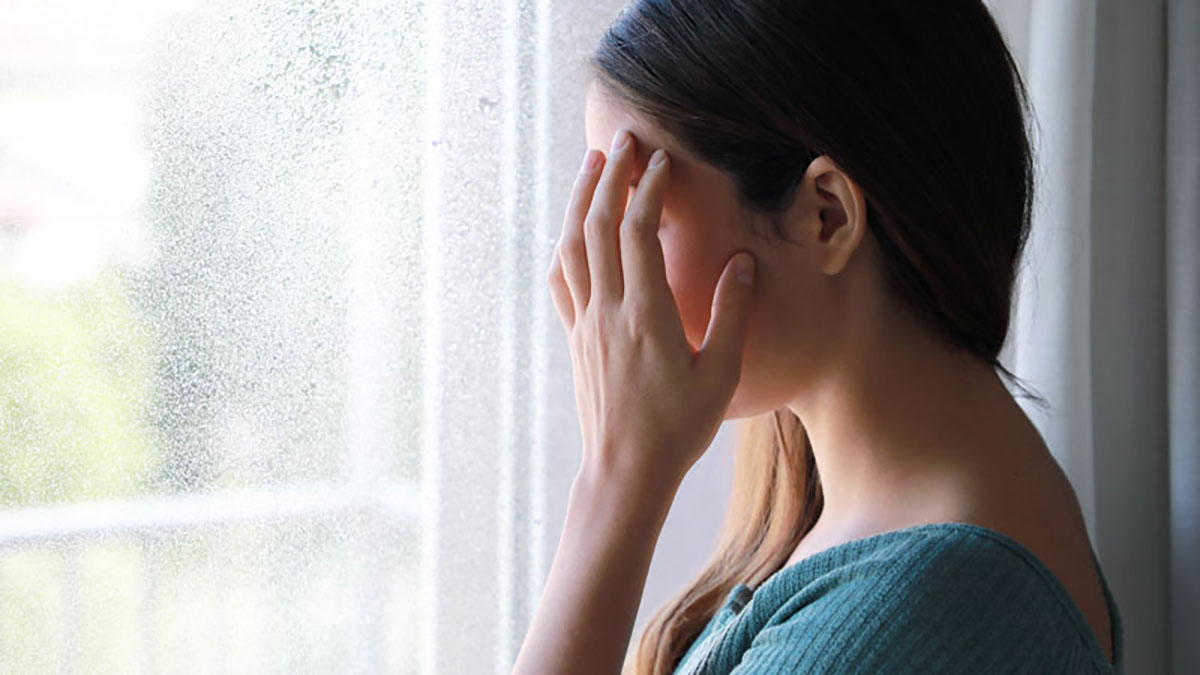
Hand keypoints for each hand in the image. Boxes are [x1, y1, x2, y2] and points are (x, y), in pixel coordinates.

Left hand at [546, 128, 756, 485]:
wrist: (626, 471)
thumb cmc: (679, 428)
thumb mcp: (721, 375)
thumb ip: (731, 314)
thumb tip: (741, 261)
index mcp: (646, 315)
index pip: (638, 233)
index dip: (647, 191)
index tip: (661, 163)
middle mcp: (608, 311)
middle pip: (598, 226)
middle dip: (609, 177)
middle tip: (624, 141)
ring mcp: (585, 324)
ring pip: (572, 247)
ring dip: (581, 201)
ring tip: (593, 166)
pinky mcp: (575, 338)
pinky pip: (561, 280)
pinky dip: (565, 245)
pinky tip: (573, 231)